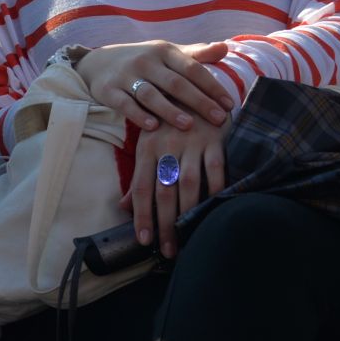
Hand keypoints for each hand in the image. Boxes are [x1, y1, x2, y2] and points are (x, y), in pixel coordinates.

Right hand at [77, 40, 234, 131]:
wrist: (97, 62)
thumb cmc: (144, 61)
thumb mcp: (167, 54)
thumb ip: (196, 54)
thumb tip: (225, 47)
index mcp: (164, 51)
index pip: (192, 68)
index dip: (212, 86)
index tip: (229, 104)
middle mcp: (146, 61)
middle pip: (175, 83)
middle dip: (199, 101)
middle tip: (219, 120)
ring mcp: (126, 75)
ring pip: (150, 94)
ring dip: (170, 110)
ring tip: (188, 125)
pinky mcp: (108, 90)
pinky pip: (125, 104)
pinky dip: (139, 115)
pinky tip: (153, 127)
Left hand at [122, 117, 226, 258]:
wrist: (197, 89)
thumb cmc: (170, 124)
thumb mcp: (149, 144)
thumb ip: (139, 177)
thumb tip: (124, 207)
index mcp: (146, 147)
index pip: (141, 187)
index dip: (141, 215)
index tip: (144, 241)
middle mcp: (166, 145)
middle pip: (163, 190)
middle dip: (164, 223)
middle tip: (168, 250)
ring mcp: (192, 142)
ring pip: (188, 184)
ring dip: (187, 214)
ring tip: (188, 239)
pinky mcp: (215, 139)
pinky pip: (216, 170)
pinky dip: (216, 190)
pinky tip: (214, 210)